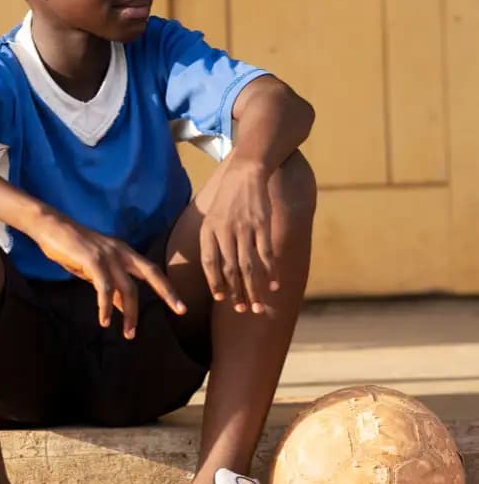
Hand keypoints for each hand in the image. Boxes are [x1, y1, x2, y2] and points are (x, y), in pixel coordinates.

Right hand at [32, 212, 185, 338]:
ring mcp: (108, 254)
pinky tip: (104, 320)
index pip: (152, 270)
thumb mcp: (95, 269)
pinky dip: (105, 306)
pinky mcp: (93, 259)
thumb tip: (122, 306)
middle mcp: (121, 251)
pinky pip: (104, 287)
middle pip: (152, 273)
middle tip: (181, 310)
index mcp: (124, 252)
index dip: (167, 288)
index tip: (180, 306)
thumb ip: (111, 284)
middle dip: (168, 292)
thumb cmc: (71, 248)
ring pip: (128, 287)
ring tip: (128, 334)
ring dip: (130, 313)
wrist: (50, 226)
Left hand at [199, 158, 279, 313]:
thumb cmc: (228, 201)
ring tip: (259, 306)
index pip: (209, 263)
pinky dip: (271, 271)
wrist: (245, 173)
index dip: (215, 282)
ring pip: (249, 266)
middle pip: (230, 269)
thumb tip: (218, 276)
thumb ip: (213, 244)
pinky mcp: (262, 224)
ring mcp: (244, 228)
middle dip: (237, 293)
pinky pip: (266, 253)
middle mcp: (225, 231)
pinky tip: (275, 285)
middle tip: (243, 310)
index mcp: (208, 231)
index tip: (221, 298)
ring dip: (254, 289)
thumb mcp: (212, 219)